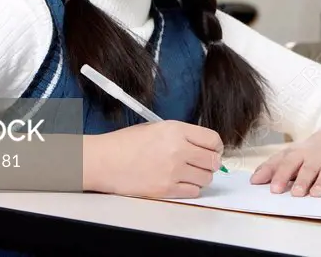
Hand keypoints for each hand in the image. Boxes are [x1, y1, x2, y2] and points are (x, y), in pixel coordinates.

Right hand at [83, 121, 223, 198]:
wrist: (104, 161)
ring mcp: (173, 171)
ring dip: (201, 177)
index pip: (213, 140)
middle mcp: (178, 150)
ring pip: (206, 178)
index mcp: (176, 130)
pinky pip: (193, 192)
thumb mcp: (157, 128)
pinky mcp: (166, 190)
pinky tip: (181, 182)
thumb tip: (203, 146)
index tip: (213, 150)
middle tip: (203, 164)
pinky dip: (191, 189)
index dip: (216, 147)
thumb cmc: (126, 143)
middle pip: (213, 161)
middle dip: (211, 163)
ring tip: (189, 173)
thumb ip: (182, 135)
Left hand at [249, 119, 320, 196]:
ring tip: (315, 193)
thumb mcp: (291, 153)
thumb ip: (272, 166)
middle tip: (295, 193)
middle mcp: (316, 157)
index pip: (288, 163)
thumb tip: (253, 181)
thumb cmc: (312, 150)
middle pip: (308, 169)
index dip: (280, 176)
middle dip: (302, 181)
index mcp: (300, 154)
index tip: (273, 189)